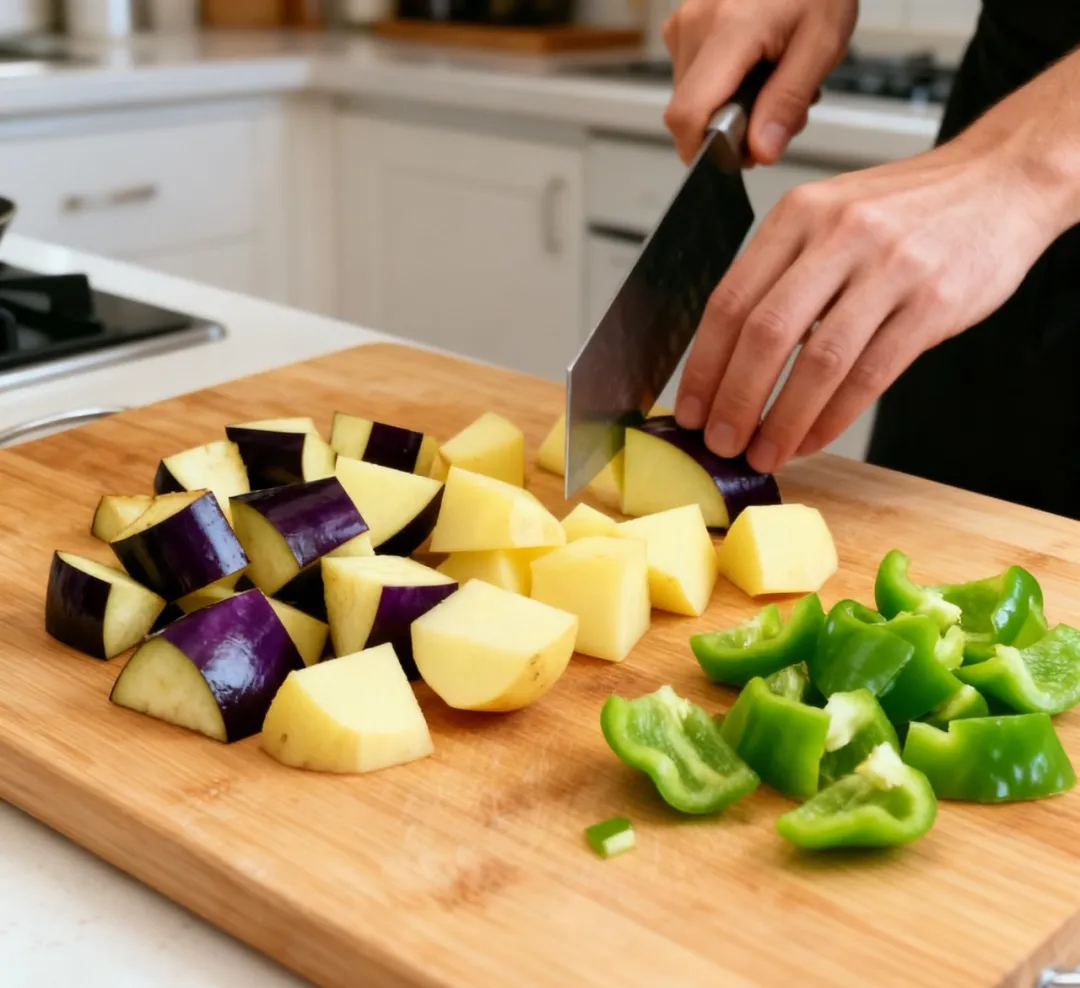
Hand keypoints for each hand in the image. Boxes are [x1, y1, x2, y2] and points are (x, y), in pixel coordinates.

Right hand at [663, 0, 856, 164]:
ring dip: (727, 106)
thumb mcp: (822, 43)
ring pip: (691, 97)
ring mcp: (684, 22)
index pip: (687, 116)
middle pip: (689, 112)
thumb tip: (761, 151)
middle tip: (777, 108)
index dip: (706, 150)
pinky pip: (692, 75)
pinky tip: (753, 65)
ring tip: (769, 79)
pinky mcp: (683, 23)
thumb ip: (788, 101)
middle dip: (729, 128)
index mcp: (728, 31)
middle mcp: (695, 26)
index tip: (738, 155)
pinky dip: (722, 85)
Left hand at [673, 138, 1065, 474]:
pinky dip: (834, 417)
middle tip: (720, 441)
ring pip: (819, 362)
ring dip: (783, 420)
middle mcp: (839, 236)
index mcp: (798, 215)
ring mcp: (890, 268)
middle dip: (734, 399)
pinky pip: (871, 375)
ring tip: (764, 453)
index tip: (688, 409)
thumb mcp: (828, 218)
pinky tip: (813, 437)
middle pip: (766, 333)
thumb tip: (729, 361)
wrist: (1000, 181)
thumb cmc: (904, 210)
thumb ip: (781, 276)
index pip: (730, 300)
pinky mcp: (934, 303)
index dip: (702, 365)